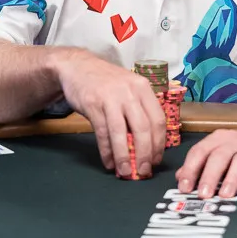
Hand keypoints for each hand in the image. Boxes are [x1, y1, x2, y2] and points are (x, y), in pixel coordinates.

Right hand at [52, 48, 165, 177]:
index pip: (158, 119)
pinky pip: (103, 133)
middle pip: (143, 128)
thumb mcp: (129, 88)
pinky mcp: (93, 104)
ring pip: (121, 133)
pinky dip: (106, 150)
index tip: (156, 160)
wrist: (78, 66)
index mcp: (143, 88)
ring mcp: (111, 97)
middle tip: (144, 171)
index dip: (159, 143)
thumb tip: (147, 145)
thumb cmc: (106, 82)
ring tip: (125, 172)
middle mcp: (130, 92)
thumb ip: (139, 110)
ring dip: (124, 156)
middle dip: (145, 154)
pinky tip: (108, 162)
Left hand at [175, 121, 236, 198]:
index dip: (190, 170)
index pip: (199, 152)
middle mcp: (232, 141)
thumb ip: (201, 164)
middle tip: (203, 194)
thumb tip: (180, 177)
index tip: (184, 187)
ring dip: (231, 179)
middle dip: (209, 176)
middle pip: (218, 156)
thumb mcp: (221, 152)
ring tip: (225, 195)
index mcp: (216, 140)